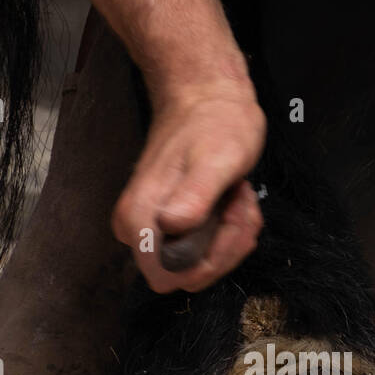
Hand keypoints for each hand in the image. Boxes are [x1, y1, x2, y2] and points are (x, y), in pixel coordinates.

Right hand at [111, 82, 265, 292]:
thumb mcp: (216, 159)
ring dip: (231, 237)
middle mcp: (137, 229)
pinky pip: (202, 250)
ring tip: (236, 196)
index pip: (171, 276)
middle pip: (186, 276)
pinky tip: (232, 200)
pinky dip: (228, 232)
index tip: (227, 216)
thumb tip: (171, 226)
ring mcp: (151, 229)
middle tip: (237, 203)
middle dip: (226, 246)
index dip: (209, 259)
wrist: (207, 98)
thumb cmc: (214, 123)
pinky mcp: (167, 227)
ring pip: (199, 265)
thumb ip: (195, 196)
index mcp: (140, 219)